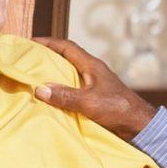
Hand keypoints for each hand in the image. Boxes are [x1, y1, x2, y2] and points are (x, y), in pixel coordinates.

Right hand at [33, 37, 156, 140]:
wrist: (139, 125)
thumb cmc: (118, 109)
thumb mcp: (89, 102)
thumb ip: (65, 96)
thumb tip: (39, 89)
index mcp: (91, 65)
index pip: (67, 47)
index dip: (48, 42)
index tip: (30, 42)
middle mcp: (92, 71)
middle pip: (66, 58)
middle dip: (47, 57)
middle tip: (28, 60)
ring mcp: (93, 84)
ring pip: (69, 73)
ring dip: (53, 74)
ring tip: (34, 78)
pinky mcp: (95, 96)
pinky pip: (73, 88)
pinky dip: (60, 89)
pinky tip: (51, 98)